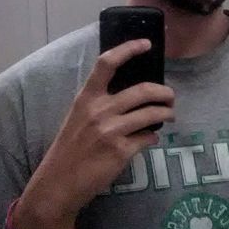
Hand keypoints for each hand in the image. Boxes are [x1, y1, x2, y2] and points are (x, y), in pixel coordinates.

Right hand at [14, 39, 173, 228]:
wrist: (58, 184)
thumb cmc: (70, 149)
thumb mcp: (78, 118)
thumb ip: (102, 104)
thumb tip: (135, 96)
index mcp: (86, 98)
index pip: (107, 63)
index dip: (129, 49)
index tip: (146, 44)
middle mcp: (99, 110)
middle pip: (144, 90)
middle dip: (165, 92)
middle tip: (170, 97)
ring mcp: (111, 131)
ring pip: (153, 114)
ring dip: (167, 113)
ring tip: (170, 116)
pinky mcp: (121, 151)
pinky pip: (148, 138)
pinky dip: (153, 137)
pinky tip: (150, 139)